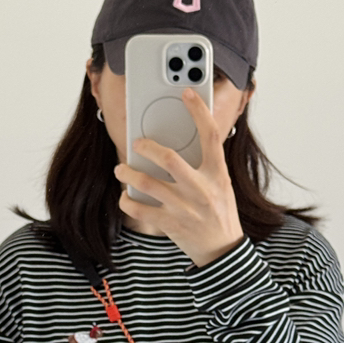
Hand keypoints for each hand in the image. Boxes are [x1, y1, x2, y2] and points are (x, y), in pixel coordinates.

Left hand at [113, 88, 244, 267]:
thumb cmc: (220, 212)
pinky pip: (140, 209)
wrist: (222, 250)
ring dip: (128, 174)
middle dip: (146, 148)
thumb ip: (205, 163)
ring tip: (121, 170)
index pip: (210, 135)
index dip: (199, 111)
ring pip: (147, 184)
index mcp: (217, 173)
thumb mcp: (221, 183)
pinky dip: (127, 201)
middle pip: (169, 158)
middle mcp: (201, 188)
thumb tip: (182, 139)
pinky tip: (125, 196)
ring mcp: (184, 207)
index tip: (187, 92)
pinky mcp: (170, 224)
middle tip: (137, 144)